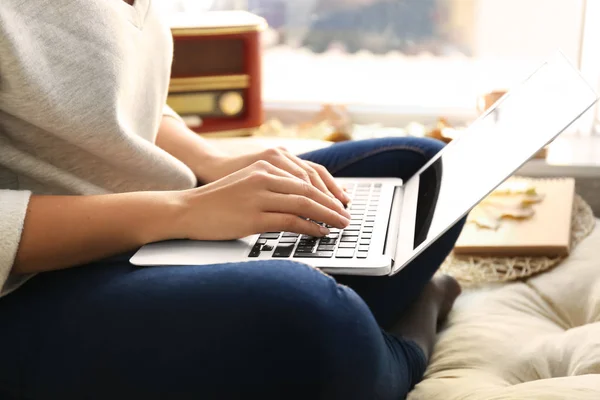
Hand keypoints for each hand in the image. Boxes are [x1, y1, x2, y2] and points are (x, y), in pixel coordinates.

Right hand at [176, 161, 351, 240]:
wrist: (186, 210)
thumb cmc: (217, 202)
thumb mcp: (247, 185)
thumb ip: (272, 187)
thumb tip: (300, 201)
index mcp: (264, 166)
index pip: (305, 177)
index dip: (327, 190)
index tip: (340, 202)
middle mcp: (263, 177)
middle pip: (309, 190)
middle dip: (331, 204)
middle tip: (346, 215)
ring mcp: (258, 196)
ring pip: (303, 204)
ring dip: (326, 216)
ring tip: (340, 224)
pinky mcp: (253, 216)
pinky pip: (290, 221)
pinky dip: (309, 227)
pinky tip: (319, 232)